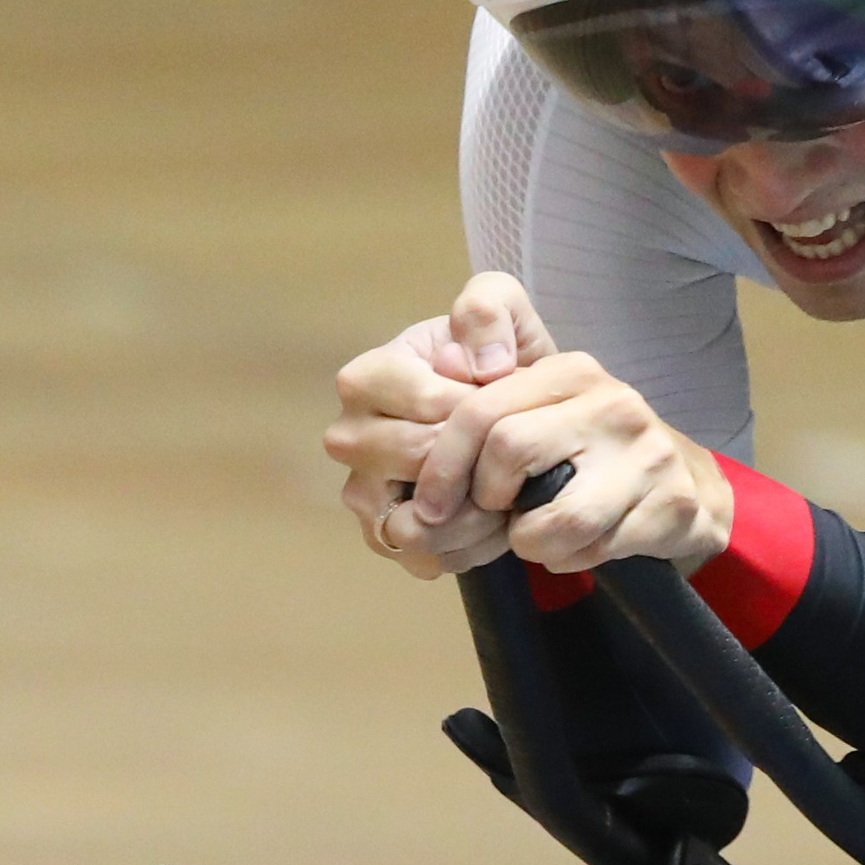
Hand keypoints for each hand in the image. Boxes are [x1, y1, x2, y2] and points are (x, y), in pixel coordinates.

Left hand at [326, 270, 733, 580]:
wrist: (687, 488)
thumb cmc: (590, 450)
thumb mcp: (538, 406)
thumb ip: (480, 398)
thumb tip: (437, 391)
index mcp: (569, 371)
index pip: (481, 410)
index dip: (443, 464)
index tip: (428, 502)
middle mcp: (611, 401)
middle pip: (509, 450)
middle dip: (483, 501)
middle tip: (491, 515)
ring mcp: (647, 454)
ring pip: (551, 516)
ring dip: (526, 539)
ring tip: (534, 534)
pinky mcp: (671, 505)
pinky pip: (592, 548)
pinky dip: (569, 558)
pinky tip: (577, 546)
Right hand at [327, 272, 555, 578]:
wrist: (513, 422)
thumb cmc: (499, 366)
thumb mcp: (505, 315)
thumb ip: (488, 310)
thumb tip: (477, 366)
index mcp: (370, 377)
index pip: (421, 402)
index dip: (475, 410)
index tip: (502, 407)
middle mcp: (350, 434)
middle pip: (412, 458)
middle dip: (475, 462)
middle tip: (511, 457)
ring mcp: (361, 489)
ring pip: (410, 516)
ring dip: (472, 514)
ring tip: (508, 495)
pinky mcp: (382, 535)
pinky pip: (419, 555)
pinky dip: (465, 549)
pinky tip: (494, 527)